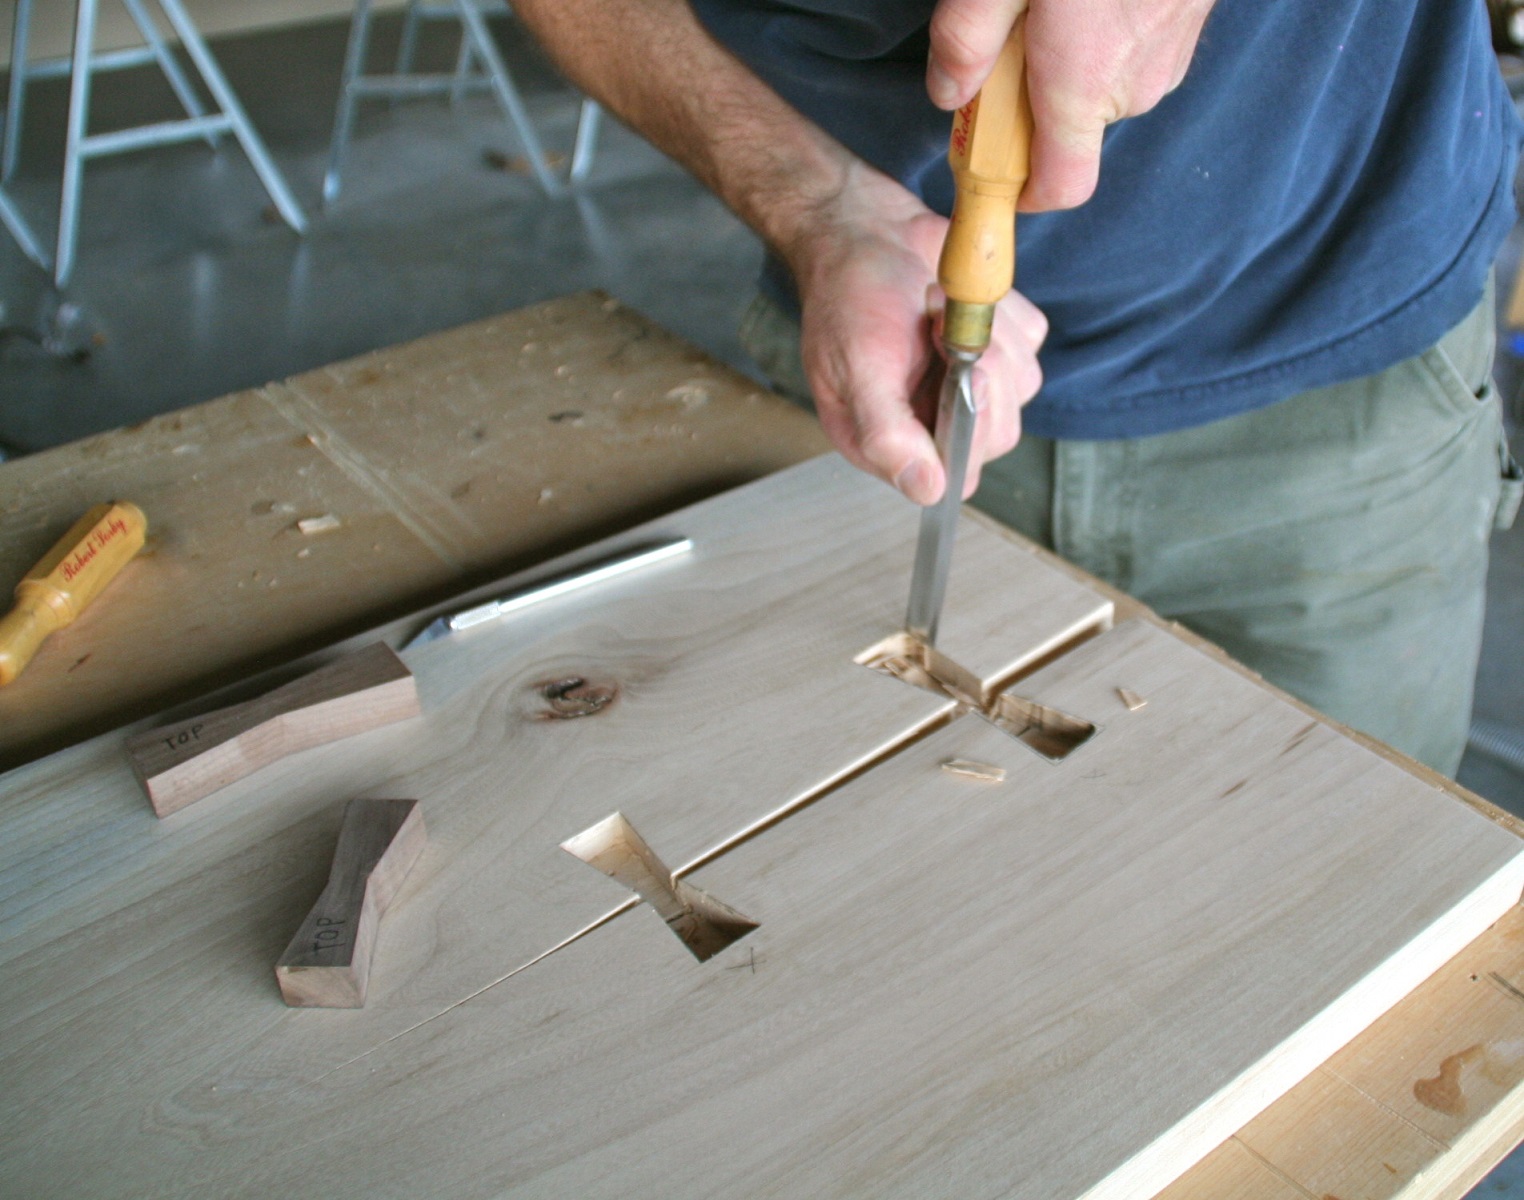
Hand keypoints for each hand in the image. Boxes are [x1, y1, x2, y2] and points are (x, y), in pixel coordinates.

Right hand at [786, 163, 1046, 504]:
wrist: (865, 230)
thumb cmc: (848, 295)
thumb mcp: (856, 367)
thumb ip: (887, 434)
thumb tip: (927, 490)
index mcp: (894, 441)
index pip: (954, 477)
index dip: (968, 434)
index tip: (956, 376)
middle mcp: (938, 421)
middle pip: (1000, 433)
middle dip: (981, 371)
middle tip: (938, 330)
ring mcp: (976, 383)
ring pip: (1024, 383)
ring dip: (992, 335)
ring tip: (939, 310)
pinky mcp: (1002, 344)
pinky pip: (1032, 341)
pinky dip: (1005, 311)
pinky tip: (960, 297)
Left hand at [926, 0, 1214, 208]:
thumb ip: (964, 42)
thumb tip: (947, 96)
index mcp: (1084, 82)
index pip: (1061, 187)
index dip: (1020, 190)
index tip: (989, 166)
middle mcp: (1134, 82)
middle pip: (1068, 133)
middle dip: (1029, 102)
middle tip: (1009, 38)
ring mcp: (1170, 55)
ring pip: (1099, 91)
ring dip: (1065, 63)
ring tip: (1054, 2)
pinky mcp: (1188, 26)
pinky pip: (1131, 54)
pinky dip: (1101, 35)